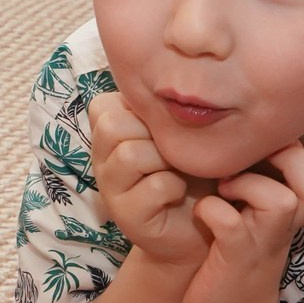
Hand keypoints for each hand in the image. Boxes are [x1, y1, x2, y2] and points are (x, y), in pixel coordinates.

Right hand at [89, 91, 209, 274]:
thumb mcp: (177, 132)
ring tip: (177, 172)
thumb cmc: (192, 170)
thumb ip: (163, 108)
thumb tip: (172, 78)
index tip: (159, 129)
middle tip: (171, 151)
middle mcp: (102, 160)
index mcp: (110, 135)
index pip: (104, 103)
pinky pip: (156, 185)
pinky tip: (179, 193)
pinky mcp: (127, 217)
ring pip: (130, 153)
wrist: (201, 224)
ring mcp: (111, 190)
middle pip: (112, 124)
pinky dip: (176, 186)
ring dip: (165, 160)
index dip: (139, 110)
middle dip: (151, 133)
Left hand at [182, 144, 303, 302]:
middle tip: (251, 157)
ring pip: (281, 200)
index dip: (296, 149)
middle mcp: (284, 227)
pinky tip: (203, 213)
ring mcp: (261, 244)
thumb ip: (259, 191)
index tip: (260, 146)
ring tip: (226, 186)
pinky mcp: (234, 259)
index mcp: (291, 216)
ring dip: (251, 184)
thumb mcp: (256, 225)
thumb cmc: (236, 267)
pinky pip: (230, 224)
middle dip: (289, 158)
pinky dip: (213, 210)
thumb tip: (240, 146)